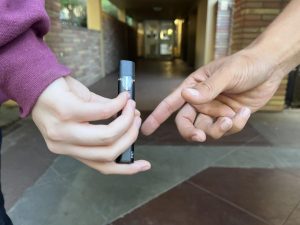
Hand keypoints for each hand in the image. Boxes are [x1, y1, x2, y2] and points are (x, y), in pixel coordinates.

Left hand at [32, 76, 150, 174]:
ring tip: (131, 107)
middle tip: (137, 120)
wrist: (37, 78)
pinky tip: (123, 97)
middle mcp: (63, 145)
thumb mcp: (83, 113)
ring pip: (106, 136)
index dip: (126, 168)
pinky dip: (118, 104)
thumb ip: (107, 118)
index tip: (145, 165)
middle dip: (130, 136)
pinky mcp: (66, 111)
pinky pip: (102, 112)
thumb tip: (134, 117)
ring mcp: (63, 130)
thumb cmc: (62, 96)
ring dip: (126, 121)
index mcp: (69, 148)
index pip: (101, 166)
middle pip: (108, 153)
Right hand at [142, 48, 284, 140]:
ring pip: (207, 130)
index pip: (171, 103)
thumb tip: (186, 98)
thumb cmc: (246, 63)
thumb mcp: (227, 73)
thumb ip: (207, 88)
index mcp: (194, 87)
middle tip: (199, 137)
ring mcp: (216, 110)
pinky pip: (227, 130)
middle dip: (191, 132)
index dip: (157, 116)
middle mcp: (202, 100)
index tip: (145, 129)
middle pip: (187, 123)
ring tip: (231, 118)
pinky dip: (236, 124)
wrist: (271, 67)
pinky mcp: (230, 117)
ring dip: (218, 128)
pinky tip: (244, 111)